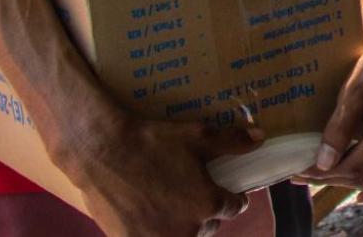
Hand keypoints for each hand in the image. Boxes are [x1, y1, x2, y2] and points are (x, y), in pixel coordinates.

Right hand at [75, 116, 260, 236]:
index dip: (232, 198)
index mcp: (208, 204)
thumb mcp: (198, 136)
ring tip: (174, 210)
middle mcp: (188, 229)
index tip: (227, 192)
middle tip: (195, 196)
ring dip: (184, 227)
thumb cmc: (153, 142)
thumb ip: (232, 141)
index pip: (233, 207)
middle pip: (208, 226)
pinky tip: (150, 220)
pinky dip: (155, 233)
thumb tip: (259, 137)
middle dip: (206, 214)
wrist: (103, 153)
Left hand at [308, 5, 362, 201]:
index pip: (352, 168)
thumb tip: (323, 163)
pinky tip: (362, 195)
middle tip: (300, 176)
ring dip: (349, 183)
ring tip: (321, 177)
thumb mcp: (354, 92)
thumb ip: (339, 129)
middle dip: (330, 179)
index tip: (297, 172)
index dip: (322, 173)